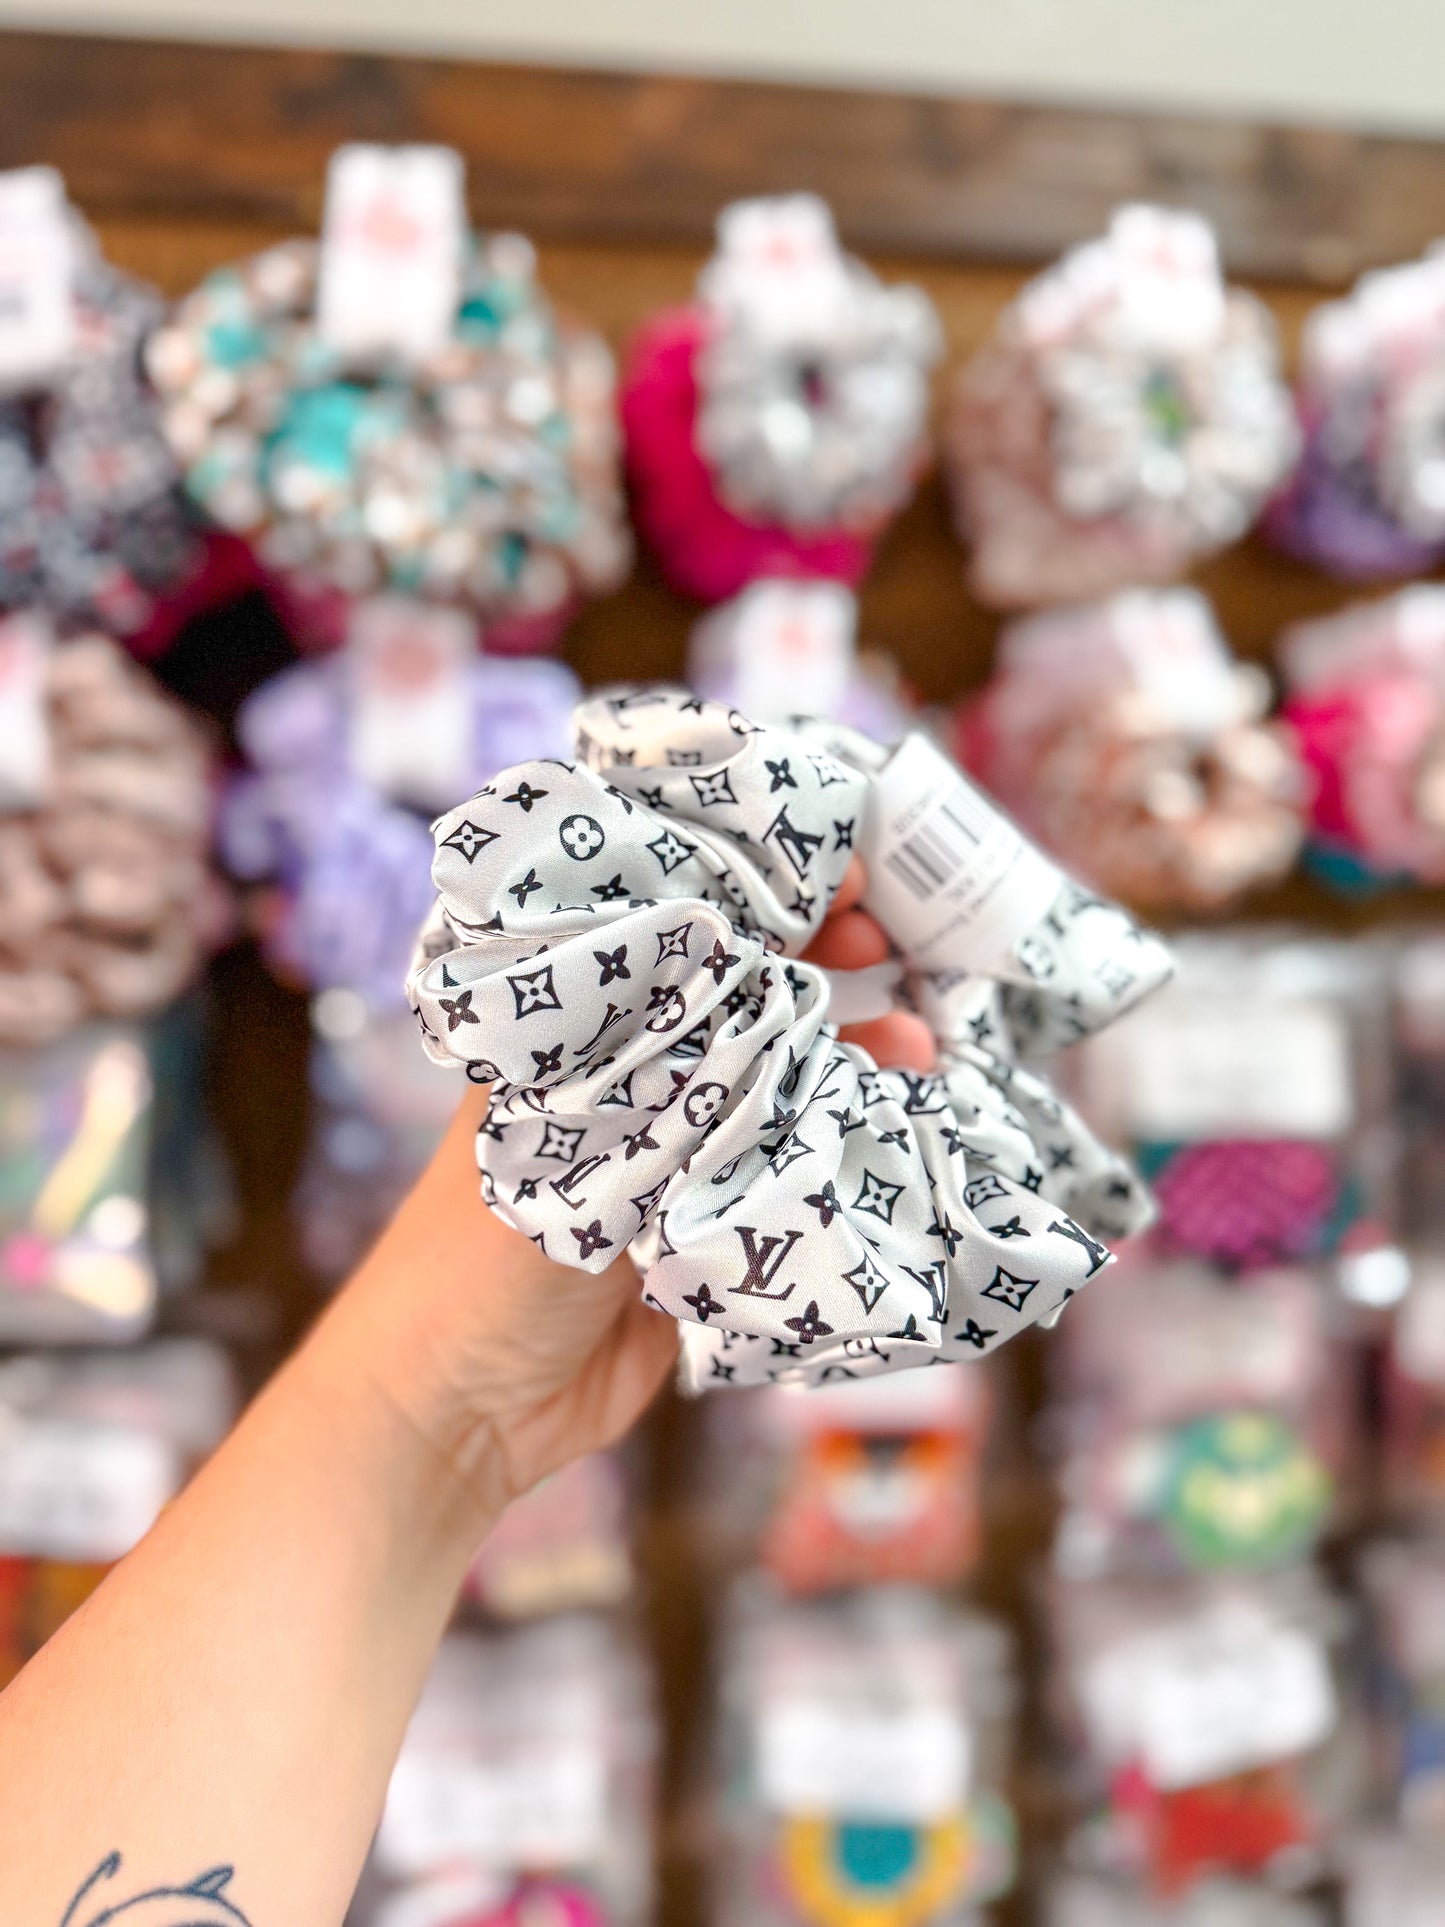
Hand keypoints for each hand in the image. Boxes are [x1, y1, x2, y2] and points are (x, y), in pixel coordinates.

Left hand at [331, 858, 930, 1530]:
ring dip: (851, 1061)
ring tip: (921, 1042)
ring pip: (780, 1091)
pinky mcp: (703, 1241)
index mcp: (581, 1045)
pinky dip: (846, 1152)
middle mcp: (632, 1091)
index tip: (838, 879)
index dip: (759, 903)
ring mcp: (672, 1166)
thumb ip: (664, 1094)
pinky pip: (789, 1181)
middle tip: (890, 941)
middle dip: (821, 969)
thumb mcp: (568, 1152)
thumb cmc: (474, 1263)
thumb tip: (776, 1012)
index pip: (683, 943)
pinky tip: (902, 1126)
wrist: (455, 1414)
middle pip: (745, 1007)